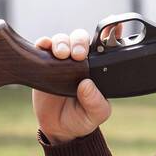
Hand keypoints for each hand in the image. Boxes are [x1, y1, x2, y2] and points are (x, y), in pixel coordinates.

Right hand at [32, 28, 111, 144]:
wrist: (58, 129)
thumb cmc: (81, 118)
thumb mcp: (96, 114)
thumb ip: (96, 102)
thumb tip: (86, 85)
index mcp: (97, 67)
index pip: (105, 46)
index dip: (110, 33)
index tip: (113, 26)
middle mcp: (80, 60)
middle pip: (80, 38)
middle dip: (79, 42)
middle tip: (79, 54)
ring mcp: (61, 60)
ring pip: (62, 39)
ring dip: (62, 42)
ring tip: (62, 55)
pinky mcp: (43, 64)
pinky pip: (42, 47)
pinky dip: (43, 43)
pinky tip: (44, 47)